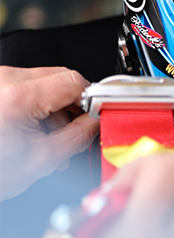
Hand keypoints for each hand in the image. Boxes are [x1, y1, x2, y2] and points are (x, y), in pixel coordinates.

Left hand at [0, 66, 98, 201]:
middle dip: (75, 104)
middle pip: (61, 77)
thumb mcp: (42, 160)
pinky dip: (38, 105)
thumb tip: (98, 121)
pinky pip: (26, 85)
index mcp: (17, 96)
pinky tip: (34, 129)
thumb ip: (78, 136)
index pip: (75, 81)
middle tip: (77, 129)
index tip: (99, 115)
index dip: (93, 99)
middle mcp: (3, 79)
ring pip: (45, 81)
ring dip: (56, 106)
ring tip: (49, 136)